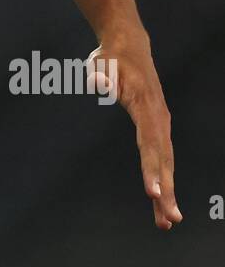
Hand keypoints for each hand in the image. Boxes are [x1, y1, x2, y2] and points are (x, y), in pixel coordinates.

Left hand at [88, 33, 181, 231]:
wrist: (128, 45)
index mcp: (145, 105)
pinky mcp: (158, 127)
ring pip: (166, 162)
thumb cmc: (111, 58)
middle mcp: (158, 117)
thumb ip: (100, 74)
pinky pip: (163, 157)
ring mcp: (161, 123)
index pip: (149, 143)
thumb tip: (98, 84)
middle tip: (168, 219)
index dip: (152, 169)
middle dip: (167, 191)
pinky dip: (165, 178)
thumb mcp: (100, 62)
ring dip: (168, 191)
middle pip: (163, 159)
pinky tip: (163, 200)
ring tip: (168, 221)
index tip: (153, 193)